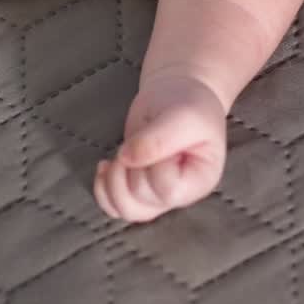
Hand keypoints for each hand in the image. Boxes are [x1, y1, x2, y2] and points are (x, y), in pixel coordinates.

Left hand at [94, 75, 226, 222]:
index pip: (167, 189)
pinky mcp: (138, 190)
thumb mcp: (182, 115)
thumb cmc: (189, 103)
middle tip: (143, 137)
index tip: (161, 135)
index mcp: (201, 180)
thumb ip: (158, 139)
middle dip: (134, 164)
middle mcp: (180, 194)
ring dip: (114, 181)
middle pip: (143, 196)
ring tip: (120, 154)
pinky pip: (114, 207)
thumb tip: (126, 159)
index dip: (154, 162)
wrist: (177, 93)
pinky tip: (105, 166)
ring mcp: (157, 195)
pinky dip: (102, 190)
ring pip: (127, 209)